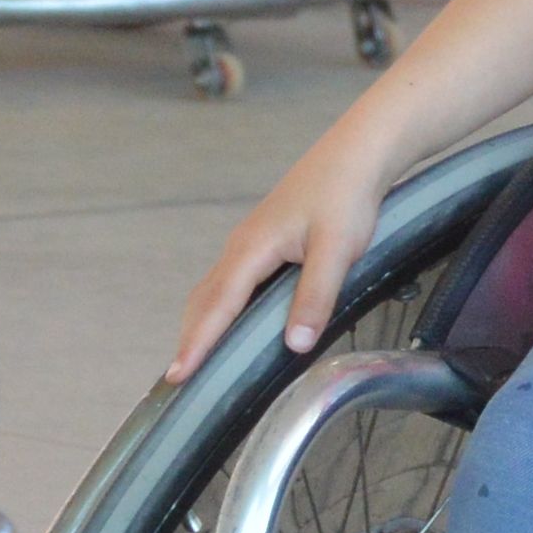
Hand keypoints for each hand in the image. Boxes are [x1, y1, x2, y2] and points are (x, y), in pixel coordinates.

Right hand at [171, 146, 386, 379]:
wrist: (356, 153)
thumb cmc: (346, 195)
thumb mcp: (337, 249)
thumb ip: (315, 297)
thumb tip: (294, 345)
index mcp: (252, 248)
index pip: (218, 306)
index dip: (197, 343)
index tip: (178, 374)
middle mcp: (242, 246)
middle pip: (205, 299)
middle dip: (189, 338)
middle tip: (176, 379)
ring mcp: (250, 242)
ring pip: (214, 289)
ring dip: (201, 323)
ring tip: (194, 358)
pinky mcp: (262, 241)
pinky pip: (229, 280)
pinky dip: (218, 307)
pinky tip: (227, 321)